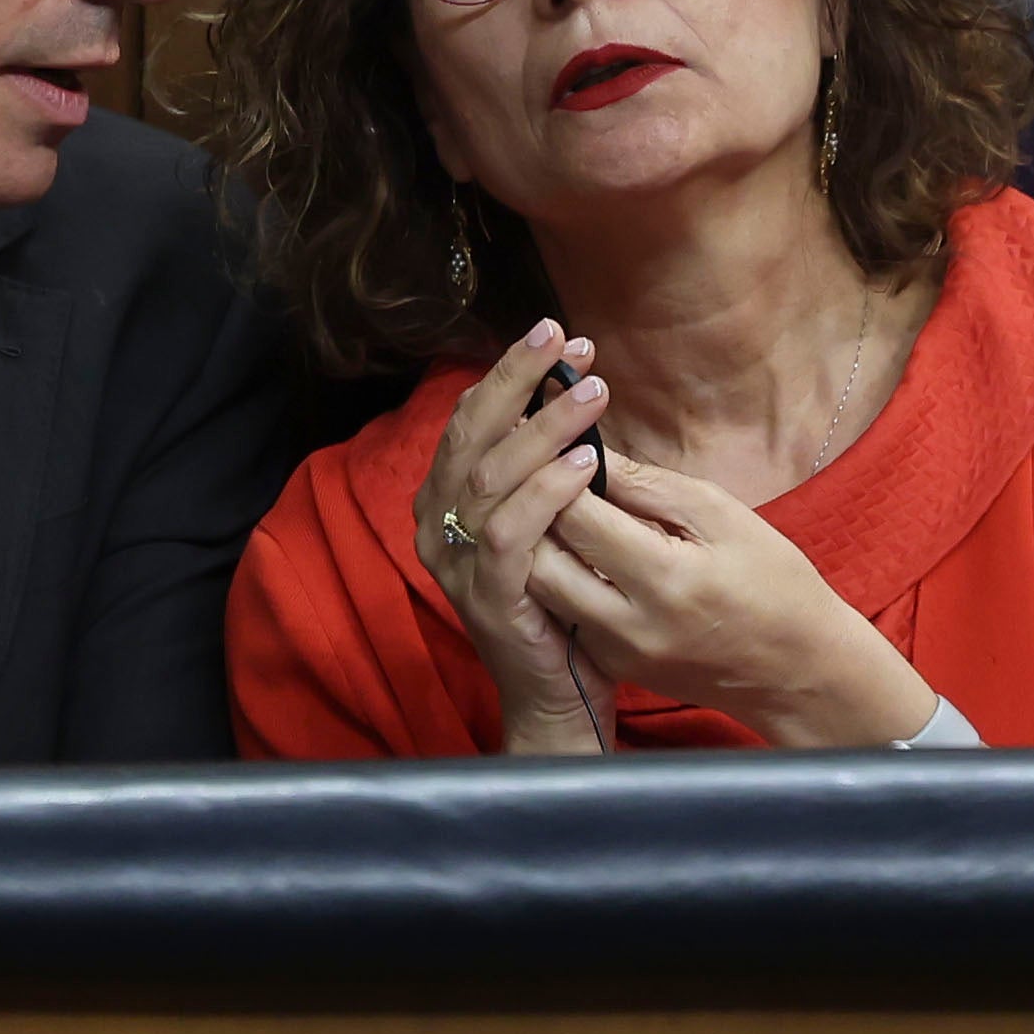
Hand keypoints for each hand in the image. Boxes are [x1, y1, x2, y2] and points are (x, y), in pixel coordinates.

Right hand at [414, 320, 618, 754]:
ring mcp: (460, 565)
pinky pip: (512, 534)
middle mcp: (439, 527)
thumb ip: (540, 470)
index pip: (470, 420)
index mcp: (446, 503)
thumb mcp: (546, 524)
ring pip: (492, 477)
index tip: (558, 335)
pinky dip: (547, 493)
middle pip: (472, 435)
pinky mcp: (490, 599)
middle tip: (569, 341)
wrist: (557, 698)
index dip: (510, 374)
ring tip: (594, 393)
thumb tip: (568, 391)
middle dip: (520, 380)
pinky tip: (587, 464)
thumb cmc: (559, 603)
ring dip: (544, 428)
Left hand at [536, 451, 937, 747]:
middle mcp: (629, 624)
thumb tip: (585, 451)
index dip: (555, 470)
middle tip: (533, 467)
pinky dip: (557, 574)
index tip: (547, 438)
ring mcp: (616, 651)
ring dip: (537, 542)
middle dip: (533, 507)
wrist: (797, 670)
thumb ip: (648, 485)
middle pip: (541, 558)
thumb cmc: (773, 580)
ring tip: (543, 499)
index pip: (577, 516)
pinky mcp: (612, 665)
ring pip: (540, 589)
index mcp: (665, 579)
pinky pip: (562, 612)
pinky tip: (568, 542)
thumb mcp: (722, 514)